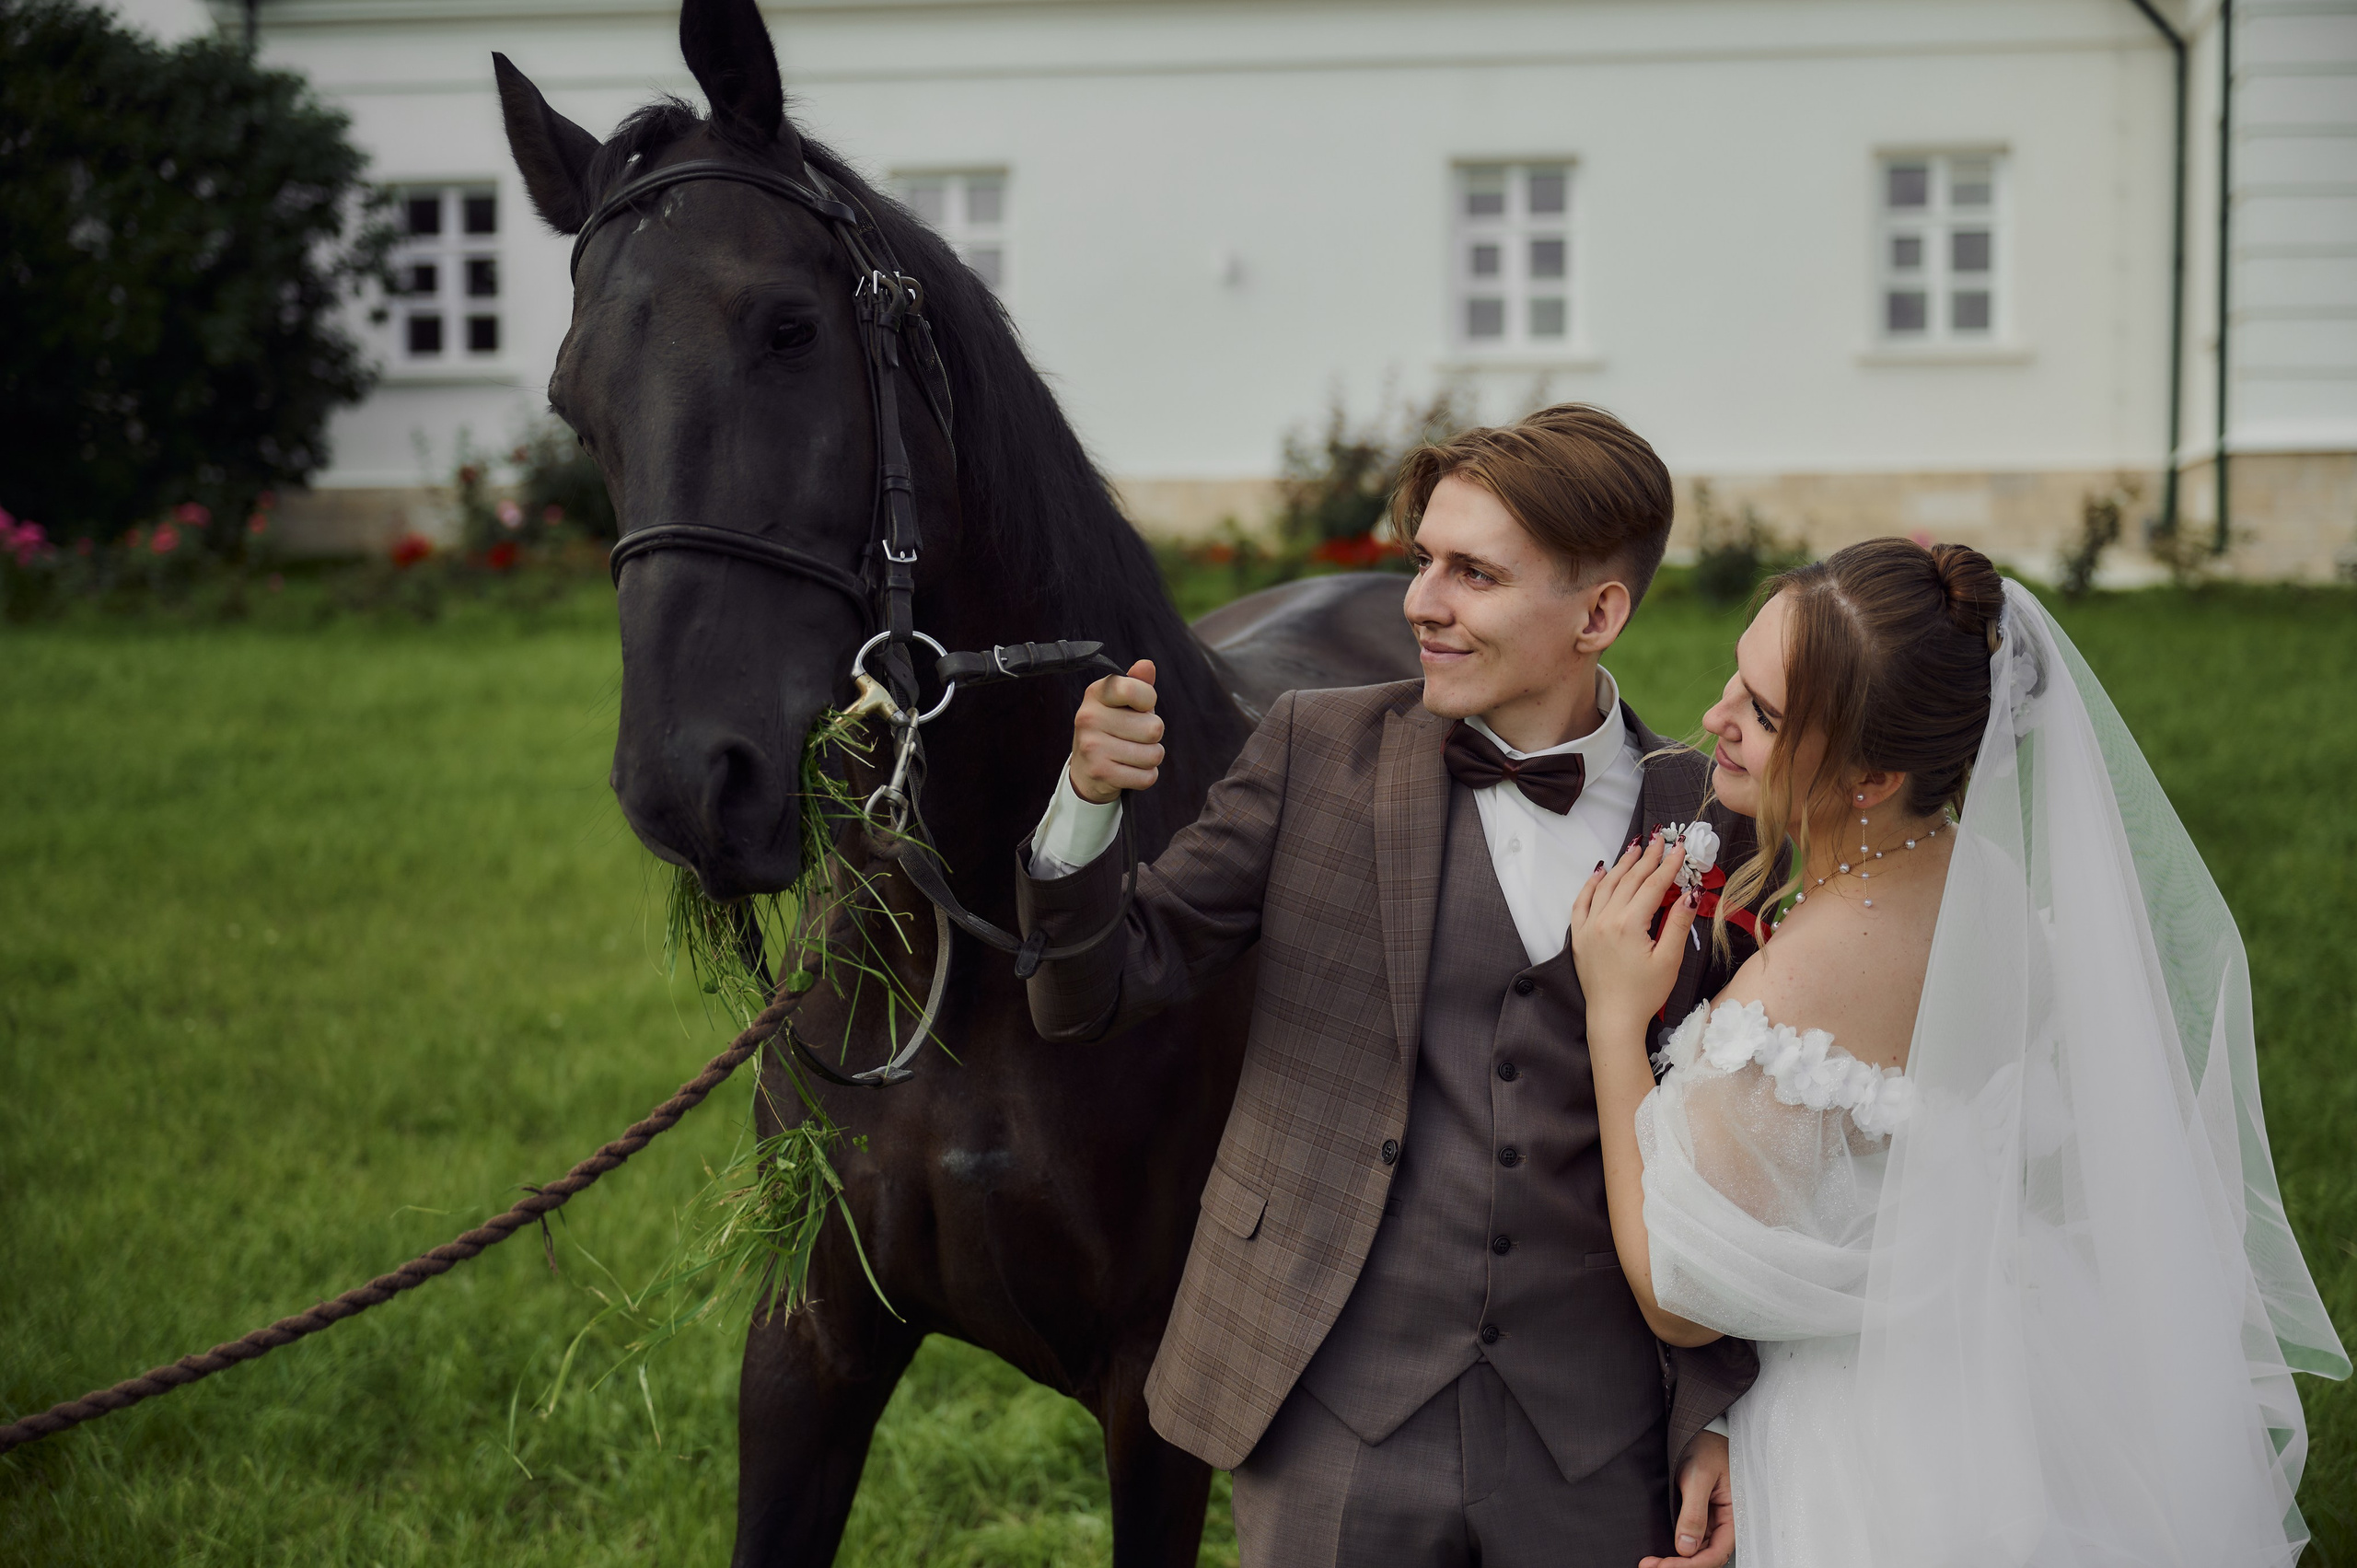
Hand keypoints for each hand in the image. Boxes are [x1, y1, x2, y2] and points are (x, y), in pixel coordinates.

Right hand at [1068, 659, 1162, 803]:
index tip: (1141, 708)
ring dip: (1150, 758)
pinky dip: (1145, 776)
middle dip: (1153, 736)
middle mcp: (1089, 717)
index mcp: (1096, 693)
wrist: (1086, 770)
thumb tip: (1147, 665)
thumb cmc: (1112, 729)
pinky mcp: (1100, 772)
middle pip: (1154, 728)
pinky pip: (1147, 777)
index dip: (1149, 701)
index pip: (1135, 690)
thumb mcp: (1123, 703)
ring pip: (1153, 754)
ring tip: (1132, 754)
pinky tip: (1129, 770)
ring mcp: (1092, 746)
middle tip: (1135, 737)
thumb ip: (1138, 683)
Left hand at [1570, 833, 1694, 1031]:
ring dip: (1622, 865)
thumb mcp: (1669, 959)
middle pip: (1629, 880)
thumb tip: (1691, 893)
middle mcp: (1605, 920)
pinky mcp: (1579, 936)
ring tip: (1636, 848)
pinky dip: (1591, 884)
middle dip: (1647, 858)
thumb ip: (1678, 923)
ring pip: (1606, 886)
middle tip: (1660, 839)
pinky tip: (1600, 871)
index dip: (1668, 865)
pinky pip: (1581, 902)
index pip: (1652, 885)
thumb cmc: (1645, 993)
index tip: (1679, 847)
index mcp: (1629, 924)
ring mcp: (1588, 927)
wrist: (1613, 1018)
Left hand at [1640, 1429, 1733, 1567]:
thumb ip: (1693, 1512)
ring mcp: (1712, 1523)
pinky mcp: (1700, 1519)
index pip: (1716, 1553)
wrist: (1697, 1431)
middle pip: (1705, 1558)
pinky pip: (1690, 1542)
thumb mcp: (1698, 1476)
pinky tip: (1659, 1554)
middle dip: (1679, 1566)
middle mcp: (1725, 1524)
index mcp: (1734, 1516)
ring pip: (1696, 1553)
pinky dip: (1674, 1551)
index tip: (1665, 1567)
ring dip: (1675, 1561)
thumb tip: (1685, 1548)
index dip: (1691, 1565)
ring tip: (1649, 1563)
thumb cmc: (1704, 1448)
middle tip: (1649, 1567)